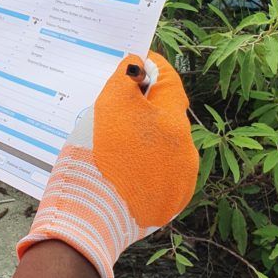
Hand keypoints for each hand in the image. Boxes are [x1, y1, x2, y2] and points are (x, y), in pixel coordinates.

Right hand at [17, 52, 198, 277]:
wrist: (91, 214)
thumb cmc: (98, 153)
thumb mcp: (109, 104)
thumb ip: (126, 79)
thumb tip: (138, 65)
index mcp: (174, 122)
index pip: (169, 80)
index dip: (150, 67)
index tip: (135, 63)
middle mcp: (186, 151)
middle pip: (166, 115)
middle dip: (145, 106)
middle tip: (116, 105)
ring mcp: (180, 181)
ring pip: (163, 145)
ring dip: (144, 137)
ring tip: (114, 143)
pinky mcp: (169, 204)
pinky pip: (158, 173)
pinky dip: (143, 165)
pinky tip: (121, 168)